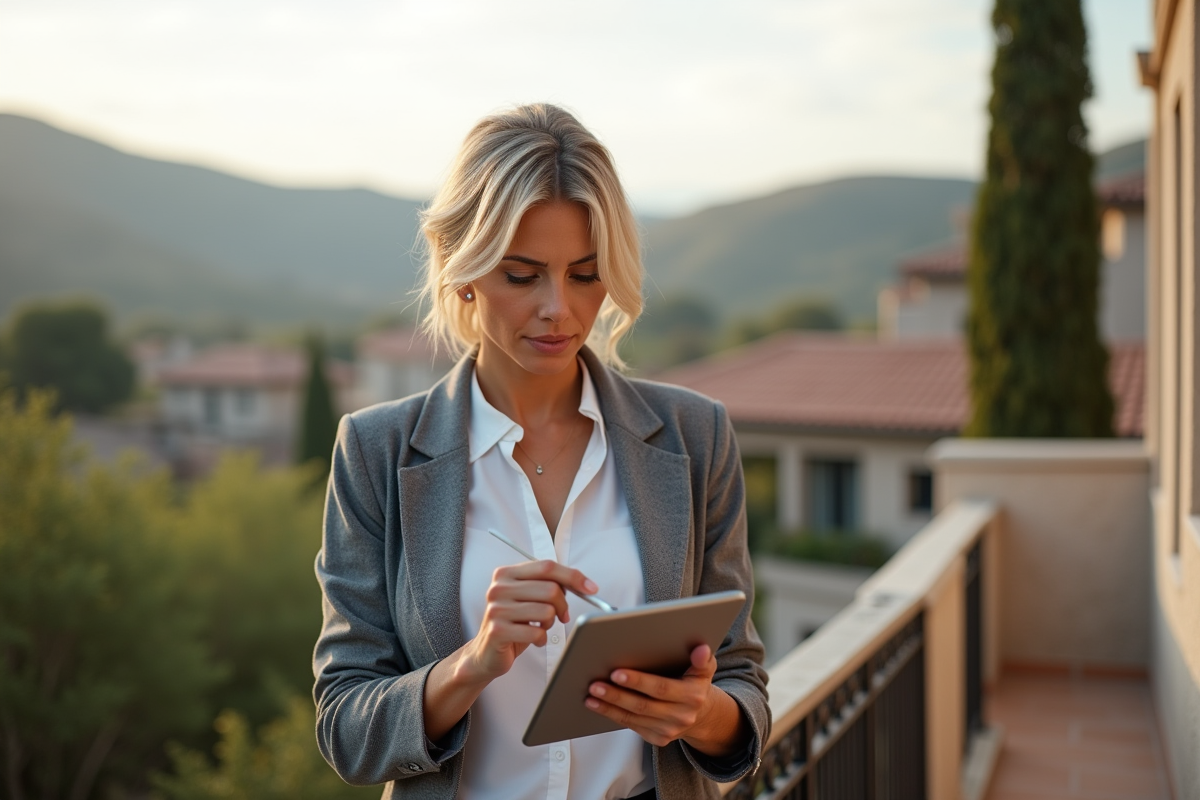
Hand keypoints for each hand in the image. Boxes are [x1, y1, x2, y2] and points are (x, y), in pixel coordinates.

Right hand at [460, 559, 598, 682]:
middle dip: (563, 605)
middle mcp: (498, 587)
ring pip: (546, 611)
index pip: (547, 567)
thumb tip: (584, 585)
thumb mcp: (528, 598)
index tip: (591, 588)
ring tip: (540, 627)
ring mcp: (496, 609)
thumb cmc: (514, 623)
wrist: (486, 653)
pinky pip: (537, 632)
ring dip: (550, 624)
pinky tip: (534, 639)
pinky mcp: (498, 630)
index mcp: (506, 573)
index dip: (573, 576)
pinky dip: (542, 639)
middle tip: (562, 616)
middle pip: (550, 589)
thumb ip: (548, 585)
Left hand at [584, 644, 745, 754]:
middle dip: (617, 695)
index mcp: (692, 695)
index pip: (661, 688)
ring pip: (633, 718)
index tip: (617, 673)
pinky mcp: (657, 738)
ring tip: (591, 694)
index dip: (638, 681)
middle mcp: (681, 716)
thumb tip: (701, 649)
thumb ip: (702, 658)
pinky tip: (597, 705)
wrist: (701, 713)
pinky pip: (631, 725)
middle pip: (643, 705)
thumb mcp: (704, 669)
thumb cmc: (695, 683)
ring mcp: (669, 730)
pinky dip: (612, 714)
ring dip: (609, 706)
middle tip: (596, 684)